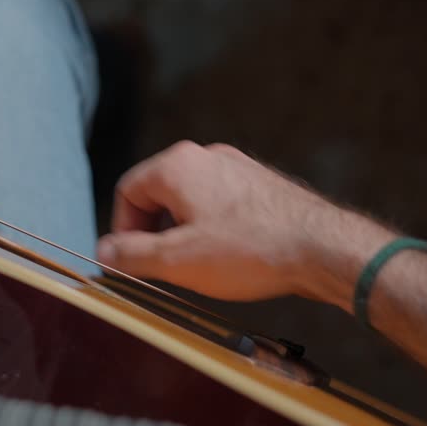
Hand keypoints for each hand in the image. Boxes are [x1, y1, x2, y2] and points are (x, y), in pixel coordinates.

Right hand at [96, 141, 393, 304]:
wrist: (323, 247)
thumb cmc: (250, 251)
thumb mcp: (179, 260)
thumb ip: (133, 255)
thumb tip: (103, 252)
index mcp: (178, 165)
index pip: (127, 191)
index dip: (122, 231)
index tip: (131, 263)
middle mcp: (206, 157)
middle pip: (157, 193)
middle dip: (152, 232)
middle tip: (161, 269)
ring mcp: (237, 168)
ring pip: (189, 200)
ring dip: (182, 232)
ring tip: (196, 267)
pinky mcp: (260, 184)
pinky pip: (219, 204)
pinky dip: (211, 229)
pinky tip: (228, 258)